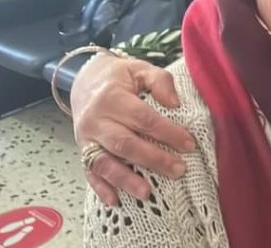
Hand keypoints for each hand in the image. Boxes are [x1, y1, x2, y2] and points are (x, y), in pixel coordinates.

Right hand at [71, 54, 192, 205]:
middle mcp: (96, 120)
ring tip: (147, 193)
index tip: (189, 144)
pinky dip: (100, 188)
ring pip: (104, 162)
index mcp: (112, 97)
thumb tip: (175, 104)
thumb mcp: (139, 68)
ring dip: (126, 180)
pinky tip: (115, 201)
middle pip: (125, 143)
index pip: (143, 118)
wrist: (83, 81)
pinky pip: (89, 172)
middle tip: (179, 170)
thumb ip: (160, 81)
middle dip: (153, 159)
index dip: (167, 132)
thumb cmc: (118, 77)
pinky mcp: (82, 151)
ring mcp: (86, 138)